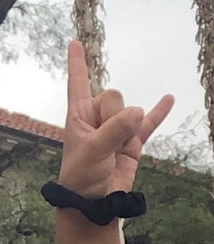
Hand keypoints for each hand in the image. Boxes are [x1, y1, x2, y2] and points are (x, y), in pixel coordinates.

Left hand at [57, 40, 173, 198]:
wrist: (95, 202)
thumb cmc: (81, 176)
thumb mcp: (92, 151)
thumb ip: (114, 129)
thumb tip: (138, 111)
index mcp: (78, 115)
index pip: (78, 83)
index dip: (77, 62)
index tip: (74, 41)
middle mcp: (96, 118)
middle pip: (113, 95)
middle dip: (112, 115)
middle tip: (104, 140)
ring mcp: (116, 128)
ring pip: (132, 110)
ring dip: (128, 128)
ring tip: (116, 150)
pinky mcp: (133, 141)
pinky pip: (150, 122)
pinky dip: (159, 112)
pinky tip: (169, 98)